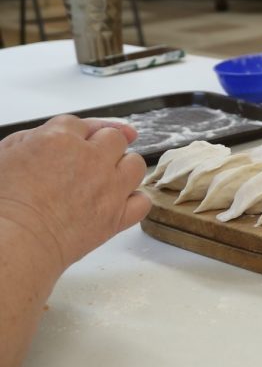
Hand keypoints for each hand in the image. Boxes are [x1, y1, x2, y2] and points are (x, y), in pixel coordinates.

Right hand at [0, 116, 149, 274]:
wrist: (11, 242)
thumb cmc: (1, 203)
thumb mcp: (4, 155)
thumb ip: (32, 137)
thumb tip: (59, 130)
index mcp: (59, 139)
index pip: (81, 124)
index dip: (75, 136)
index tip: (72, 146)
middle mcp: (91, 158)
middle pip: (114, 138)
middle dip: (102, 147)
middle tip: (85, 164)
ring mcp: (109, 187)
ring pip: (135, 164)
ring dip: (124, 168)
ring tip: (105, 181)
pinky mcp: (117, 216)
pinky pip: (142, 201)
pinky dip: (134, 201)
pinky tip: (118, 203)